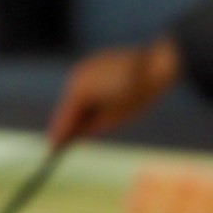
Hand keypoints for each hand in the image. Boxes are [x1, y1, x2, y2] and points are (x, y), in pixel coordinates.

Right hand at [47, 37, 180, 148]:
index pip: (64, 118)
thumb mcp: (113, 119)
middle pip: (67, 105)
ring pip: (74, 95)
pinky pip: (83, 84)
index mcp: (79, 92)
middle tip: (63, 143)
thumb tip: (74, 135)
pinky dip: (85, 97)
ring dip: (77, 110)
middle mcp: (77, 77)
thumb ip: (89, 128)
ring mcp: (85, 67)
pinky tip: (92, 106)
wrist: (158, 64)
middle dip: (67, 122)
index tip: (53, 150)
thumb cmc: (138, 95)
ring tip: (82, 127)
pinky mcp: (94, 62)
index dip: (59, 135)